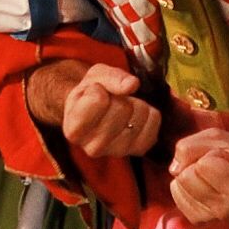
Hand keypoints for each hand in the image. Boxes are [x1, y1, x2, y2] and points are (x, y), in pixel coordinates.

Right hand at [26, 62, 160, 157]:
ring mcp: (117, 152)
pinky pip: (154, 121)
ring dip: (135, 103)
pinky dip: (148, 112)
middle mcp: (93, 148)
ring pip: (140, 114)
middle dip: (119, 96)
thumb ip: (111, 77)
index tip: (94, 93)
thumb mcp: (94, 77)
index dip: (99, 88)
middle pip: (122, 108)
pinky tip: (134, 116)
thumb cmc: (91, 92)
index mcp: (74, 130)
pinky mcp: (138, 149)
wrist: (97, 112)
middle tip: (110, 101)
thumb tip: (132, 84)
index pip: (98, 100)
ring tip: (121, 108)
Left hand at [169, 127, 228, 223]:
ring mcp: (213, 218)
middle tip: (215, 165)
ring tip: (210, 176)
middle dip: (194, 164)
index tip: (224, 157)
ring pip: (178, 187)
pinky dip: (183, 187)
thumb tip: (174, 170)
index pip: (201, 165)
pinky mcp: (199, 220)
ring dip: (189, 175)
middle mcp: (228, 209)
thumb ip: (190, 146)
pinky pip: (176, 197)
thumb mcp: (215, 137)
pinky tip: (201, 185)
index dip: (208, 154)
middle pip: (185, 177)